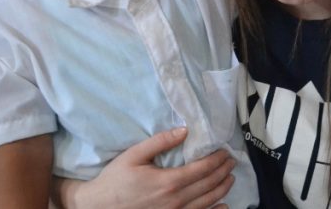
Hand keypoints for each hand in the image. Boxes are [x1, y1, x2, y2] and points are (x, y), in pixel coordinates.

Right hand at [55, 128, 234, 208]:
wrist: (98, 207)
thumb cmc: (115, 180)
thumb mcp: (134, 156)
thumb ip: (160, 142)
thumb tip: (184, 130)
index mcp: (168, 182)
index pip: (203, 169)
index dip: (218, 159)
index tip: (225, 151)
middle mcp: (176, 200)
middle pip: (209, 185)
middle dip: (224, 171)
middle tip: (232, 161)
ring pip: (208, 202)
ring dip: (223, 189)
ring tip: (230, 178)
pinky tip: (223, 205)